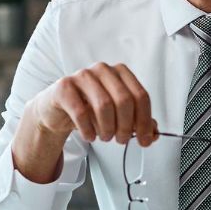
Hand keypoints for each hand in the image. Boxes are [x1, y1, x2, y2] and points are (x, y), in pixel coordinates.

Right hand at [12, 63, 158, 182]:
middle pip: (124, 100)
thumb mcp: (115, 115)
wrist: (57, 109)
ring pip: (104, 106)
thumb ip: (136, 121)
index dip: (145, 121)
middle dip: (126, 127)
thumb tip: (153, 134)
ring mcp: (82, 76)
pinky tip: (89, 135)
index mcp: (120, 73)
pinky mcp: (64, 87)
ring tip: (105, 137)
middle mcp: (103, 70)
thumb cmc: (88, 109)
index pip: (141, 96)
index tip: (144, 139)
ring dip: (107, 129)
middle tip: (121, 140)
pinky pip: (81, 112)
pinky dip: (88, 130)